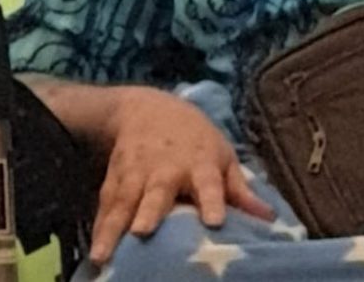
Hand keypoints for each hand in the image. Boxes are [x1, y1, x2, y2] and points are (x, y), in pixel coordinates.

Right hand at [90, 87, 272, 263]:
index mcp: (201, 162)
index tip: (215, 222)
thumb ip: (240, 190)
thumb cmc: (195, 139)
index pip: (210, 182)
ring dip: (113, 226)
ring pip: (124, 200)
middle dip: (150, 210)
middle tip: (143, 232)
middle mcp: (167, 167)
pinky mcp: (113, 179)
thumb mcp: (221, 155)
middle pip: (159, 190)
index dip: (213, 199)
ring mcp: (137, 173)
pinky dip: (98, 227)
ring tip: (102, 255)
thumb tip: (270, 219)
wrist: (146, 108)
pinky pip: (105, 206)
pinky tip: (94, 252)